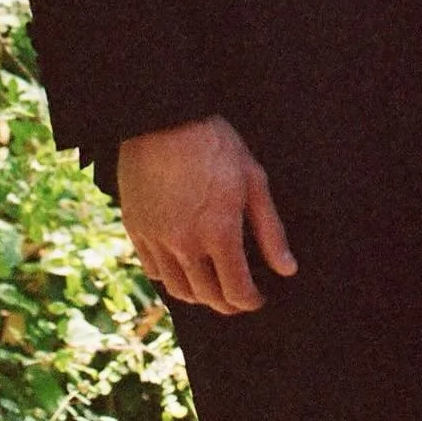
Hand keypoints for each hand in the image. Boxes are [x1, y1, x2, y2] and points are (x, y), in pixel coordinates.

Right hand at [117, 116, 296, 313]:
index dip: (251, 301)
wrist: (164, 118)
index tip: (258, 297)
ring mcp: (157, 240)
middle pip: (208, 297)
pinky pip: (153, 271)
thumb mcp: (253, 180)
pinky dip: (170, 279)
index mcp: (219, 234)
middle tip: (238, 297)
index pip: (237, 292)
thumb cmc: (215, 144)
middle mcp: (185, 246)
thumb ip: (270, 230)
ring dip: (199, 297)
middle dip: (228, 303)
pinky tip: (182, 269)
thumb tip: (286, 269)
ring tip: (212, 288)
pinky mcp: (136, 230)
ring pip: (178, 291)